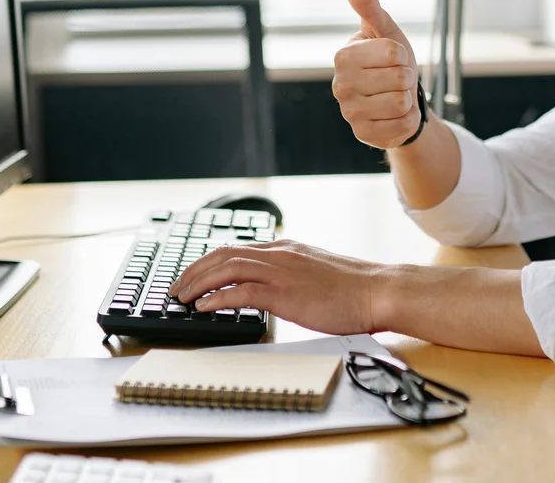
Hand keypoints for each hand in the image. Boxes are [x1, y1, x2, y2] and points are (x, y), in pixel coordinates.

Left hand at [173, 240, 388, 336]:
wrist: (377, 291)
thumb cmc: (352, 289)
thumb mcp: (314, 271)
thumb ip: (291, 273)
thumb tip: (271, 286)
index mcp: (285, 248)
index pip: (236, 248)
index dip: (208, 261)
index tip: (193, 274)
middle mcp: (279, 254)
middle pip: (223, 254)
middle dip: (194, 270)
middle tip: (177, 287)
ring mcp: (281, 272)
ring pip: (226, 269)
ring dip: (199, 283)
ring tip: (183, 297)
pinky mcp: (284, 293)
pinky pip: (241, 292)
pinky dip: (217, 298)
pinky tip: (204, 307)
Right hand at [333, 0, 421, 148]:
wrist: (398, 98)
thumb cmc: (390, 59)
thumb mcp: (383, 28)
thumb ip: (365, 0)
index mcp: (343, 56)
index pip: (393, 53)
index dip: (403, 55)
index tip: (394, 58)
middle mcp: (340, 86)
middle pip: (399, 79)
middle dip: (406, 78)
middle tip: (396, 79)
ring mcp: (349, 113)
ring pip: (400, 104)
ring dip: (407, 100)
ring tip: (395, 96)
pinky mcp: (363, 135)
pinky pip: (401, 127)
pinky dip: (406, 121)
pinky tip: (394, 116)